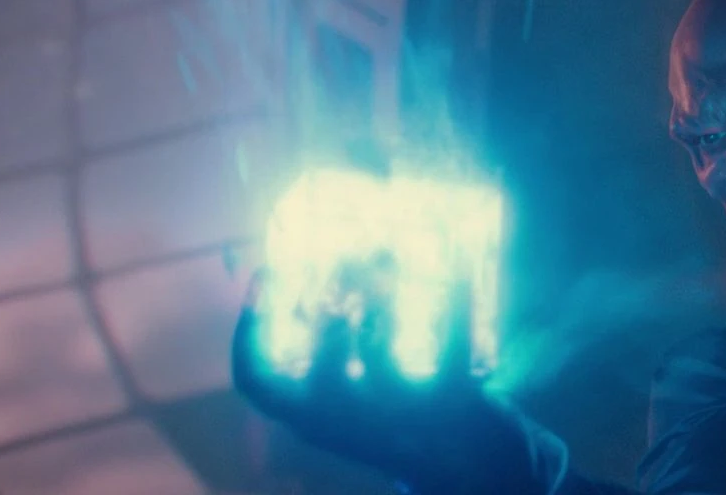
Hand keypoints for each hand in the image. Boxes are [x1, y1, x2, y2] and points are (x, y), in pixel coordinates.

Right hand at [232, 271, 564, 493]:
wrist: (476, 467)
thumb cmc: (406, 415)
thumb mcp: (358, 392)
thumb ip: (340, 345)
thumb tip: (333, 262)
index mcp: (312, 418)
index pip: (257, 380)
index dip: (249, 329)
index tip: (263, 274)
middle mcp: (347, 425)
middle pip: (318, 373)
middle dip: (326, 317)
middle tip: (340, 261)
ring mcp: (400, 419)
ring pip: (377, 357)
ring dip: (379, 301)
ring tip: (387, 257)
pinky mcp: (453, 404)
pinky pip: (452, 347)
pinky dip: (457, 304)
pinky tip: (462, 266)